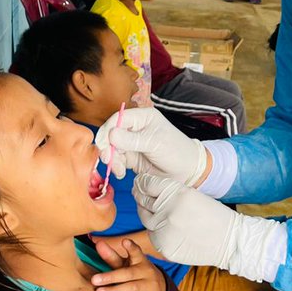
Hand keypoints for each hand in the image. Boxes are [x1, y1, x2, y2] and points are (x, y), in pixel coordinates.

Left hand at [90, 238, 166, 290]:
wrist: (160, 289)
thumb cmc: (136, 273)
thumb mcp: (126, 264)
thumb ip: (112, 256)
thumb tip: (98, 244)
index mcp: (139, 260)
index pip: (136, 252)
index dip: (131, 247)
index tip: (125, 241)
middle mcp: (146, 271)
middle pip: (128, 273)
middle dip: (111, 276)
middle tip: (94, 279)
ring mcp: (150, 285)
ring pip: (133, 287)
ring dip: (116, 290)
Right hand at [94, 107, 209, 183]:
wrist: (187, 172)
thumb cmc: (176, 151)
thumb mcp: (155, 143)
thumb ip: (132, 140)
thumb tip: (111, 135)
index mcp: (142, 117)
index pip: (118, 118)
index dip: (108, 130)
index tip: (104, 143)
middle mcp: (135, 128)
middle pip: (111, 134)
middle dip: (108, 147)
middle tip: (108, 159)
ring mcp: (132, 144)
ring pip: (112, 149)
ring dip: (112, 159)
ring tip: (119, 169)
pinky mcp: (131, 158)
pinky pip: (116, 160)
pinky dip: (115, 167)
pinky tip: (121, 173)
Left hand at [134, 174, 285, 282]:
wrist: (229, 241)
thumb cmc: (212, 215)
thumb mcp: (192, 194)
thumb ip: (169, 191)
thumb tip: (145, 187)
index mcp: (177, 193)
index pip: (148, 184)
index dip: (142, 182)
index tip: (141, 182)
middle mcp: (168, 210)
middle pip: (143, 200)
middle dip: (140, 195)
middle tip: (139, 192)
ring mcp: (165, 230)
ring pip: (145, 218)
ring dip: (146, 213)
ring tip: (152, 210)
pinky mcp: (164, 246)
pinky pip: (152, 235)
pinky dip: (155, 230)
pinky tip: (163, 226)